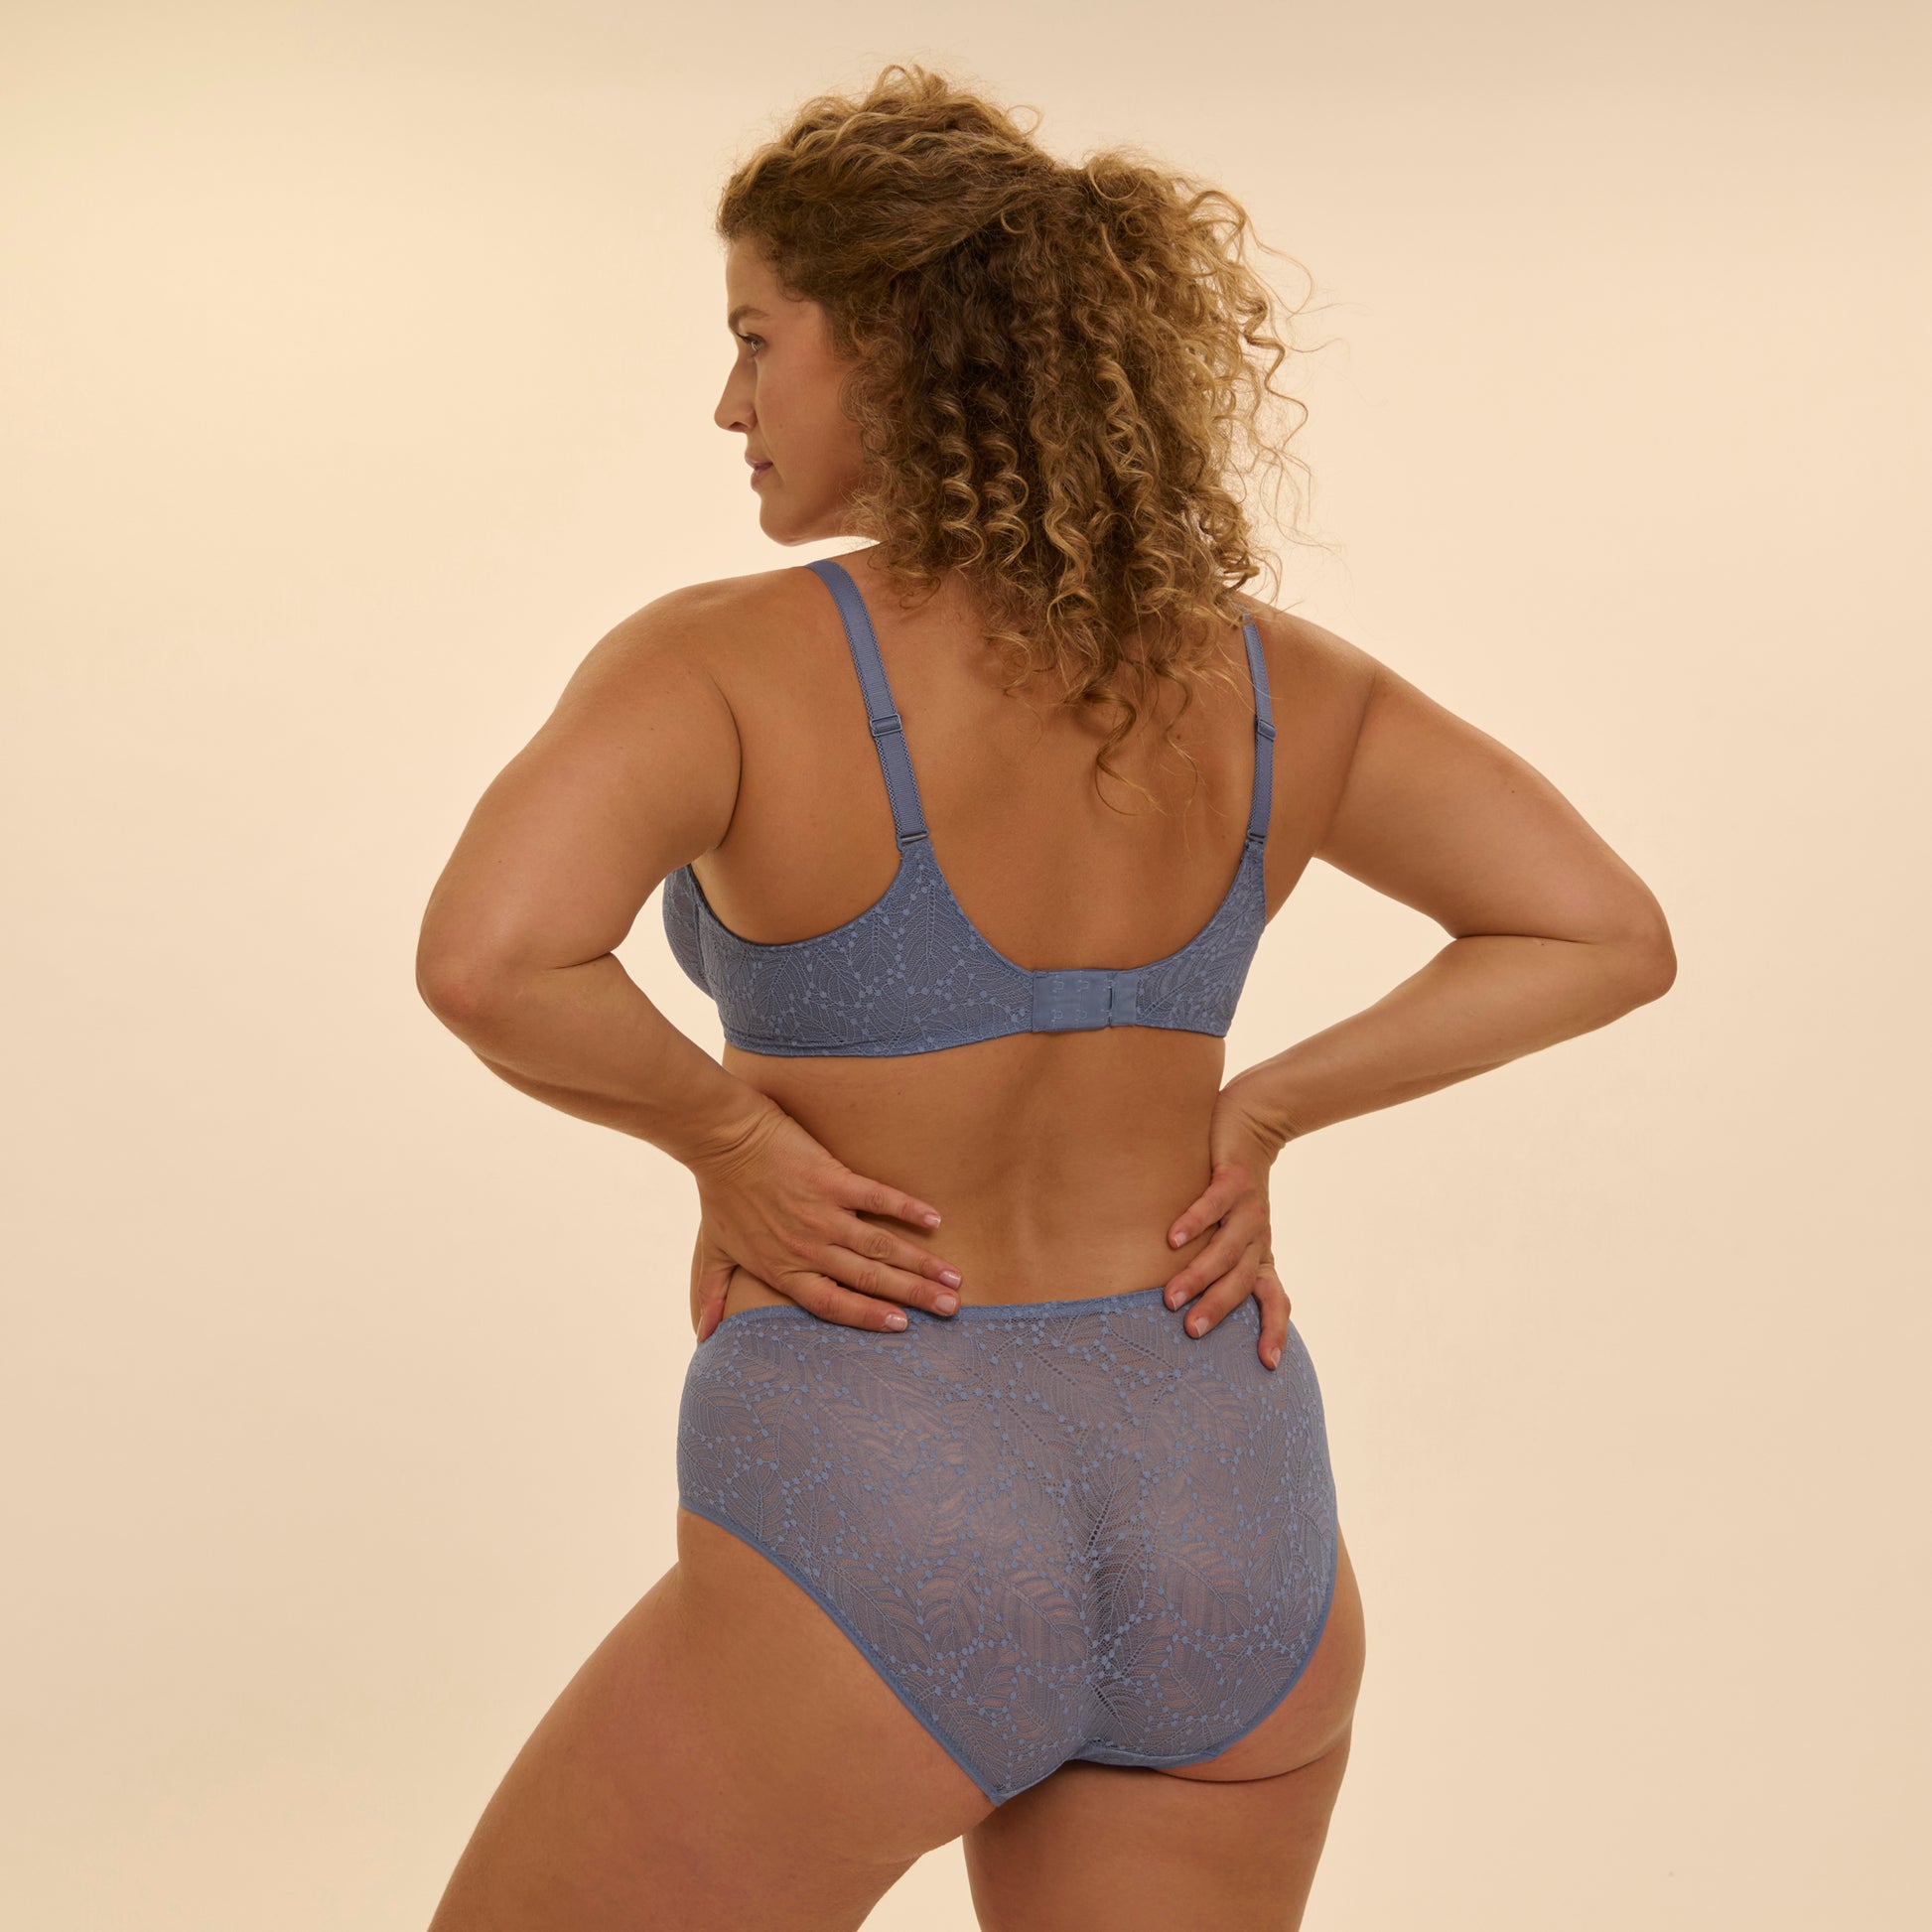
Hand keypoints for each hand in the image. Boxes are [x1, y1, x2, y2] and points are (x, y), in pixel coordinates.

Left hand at [686, 1096, 964, 1342]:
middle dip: (914, 1296)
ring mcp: (822, 1213)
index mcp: (782, 1269)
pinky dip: (908, 1209)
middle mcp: (807, 1247)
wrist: (722, 1139)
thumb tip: (703, 1334)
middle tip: (951, 1308)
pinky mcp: (832, 1179)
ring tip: (954, 1277)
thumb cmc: (719, 1194)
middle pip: (869, 1280)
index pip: (833, 1304)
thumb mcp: (713, 1250)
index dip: (868, 1316)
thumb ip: (711, 1293)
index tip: (903, 1325)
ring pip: (881, 1247)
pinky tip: (935, 1219)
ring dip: (921, 1263)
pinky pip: (878, 1199)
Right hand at [1161, 1084, 1293, 1370]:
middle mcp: (1258, 1235)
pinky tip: (1171, 1237)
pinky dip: (1195, 1221)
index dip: (1275, 1330)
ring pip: (1227, 1248)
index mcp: (1259, 1252)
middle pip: (1242, 1280)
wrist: (1251, 1119)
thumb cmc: (1228, 1183)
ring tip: (1171, 1296)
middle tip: (1192, 1332)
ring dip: (1199, 1274)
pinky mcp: (1235, 1177)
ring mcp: (1249, 1207)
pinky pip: (1215, 1204)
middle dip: (1218, 1308)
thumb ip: (1211, 1258)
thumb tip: (1174, 1298)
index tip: (1269, 1365)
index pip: (1275, 1299)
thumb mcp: (1227, 1226)